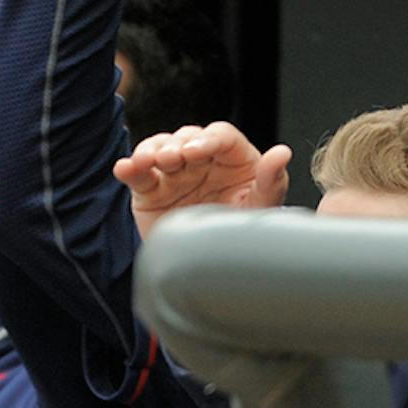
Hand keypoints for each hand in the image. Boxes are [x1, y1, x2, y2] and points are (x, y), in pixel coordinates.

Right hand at [112, 120, 289, 240]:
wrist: (213, 272)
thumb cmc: (240, 233)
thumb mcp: (259, 207)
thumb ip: (270, 180)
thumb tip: (282, 152)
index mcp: (233, 159)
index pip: (221, 136)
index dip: (209, 139)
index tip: (199, 152)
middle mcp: (202, 161)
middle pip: (187, 137)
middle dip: (177, 144)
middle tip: (173, 159)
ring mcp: (174, 174)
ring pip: (159, 148)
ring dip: (151, 150)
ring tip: (149, 162)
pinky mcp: (150, 190)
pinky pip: (138, 175)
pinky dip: (129, 168)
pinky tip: (125, 168)